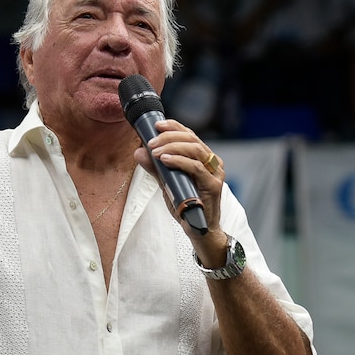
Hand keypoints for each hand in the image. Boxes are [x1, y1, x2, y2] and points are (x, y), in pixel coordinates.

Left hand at [133, 118, 228, 258]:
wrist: (198, 229)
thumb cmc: (186, 205)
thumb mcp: (167, 183)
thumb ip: (155, 167)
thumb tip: (139, 152)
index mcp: (203, 158)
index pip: (190, 134)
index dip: (174, 126)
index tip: (156, 125)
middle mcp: (212, 162)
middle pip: (192, 138)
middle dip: (169, 136)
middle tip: (151, 142)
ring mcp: (215, 173)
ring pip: (195, 149)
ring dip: (172, 147)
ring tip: (155, 151)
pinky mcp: (213, 185)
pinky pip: (196, 168)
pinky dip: (179, 161)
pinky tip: (165, 160)